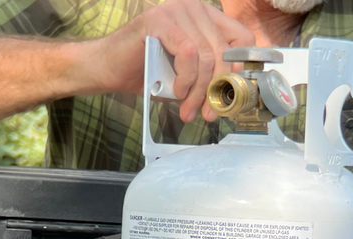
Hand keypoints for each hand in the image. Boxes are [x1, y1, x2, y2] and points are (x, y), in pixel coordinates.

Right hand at [89, 0, 254, 121]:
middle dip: (217, 89)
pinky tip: (177, 90)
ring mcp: (176, 10)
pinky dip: (185, 78)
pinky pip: (188, 54)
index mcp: (206, 17)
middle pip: (224, 52)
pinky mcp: (159, 20)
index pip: (242, 38)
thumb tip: (233, 96)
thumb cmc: (150, 73)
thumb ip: (211, 77)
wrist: (110, 70)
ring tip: (188, 109)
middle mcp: (194, 7)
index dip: (240, 69)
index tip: (229, 95)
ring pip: (206, 57)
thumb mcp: (190, 76)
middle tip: (208, 114)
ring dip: (199, 91)